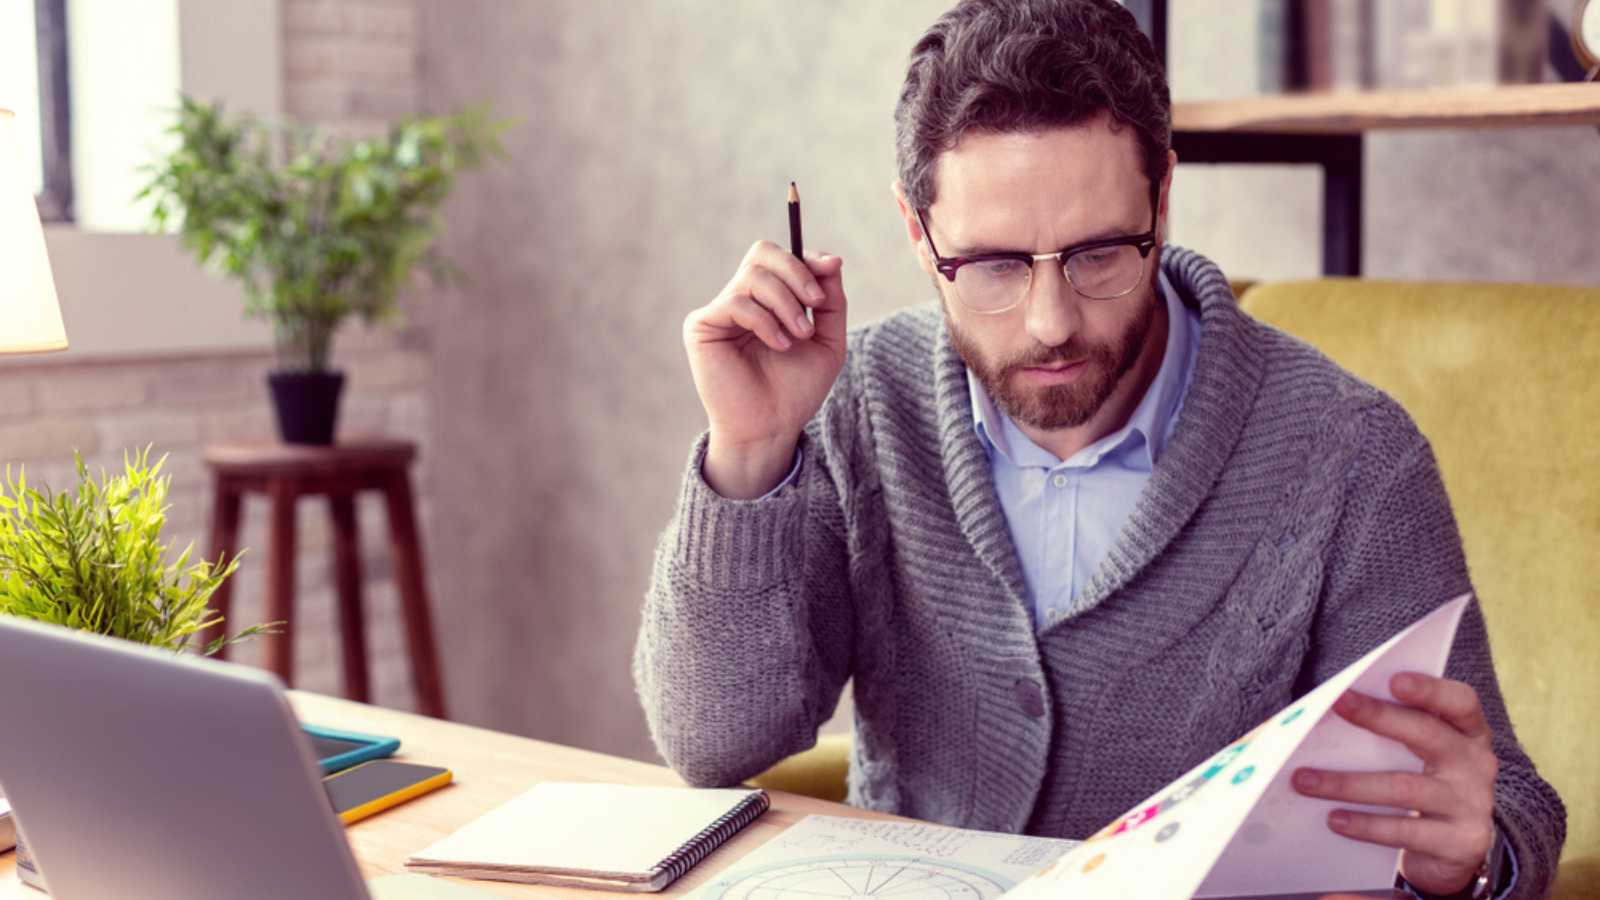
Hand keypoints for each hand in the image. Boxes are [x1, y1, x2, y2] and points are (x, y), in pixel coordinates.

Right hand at [683, 241, 847, 498]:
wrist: (771, 428)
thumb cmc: (796, 390)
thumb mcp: (827, 341)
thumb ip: (831, 301)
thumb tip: (831, 260)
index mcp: (767, 301)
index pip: (780, 258)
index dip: (805, 259)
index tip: (830, 269)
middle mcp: (741, 300)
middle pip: (763, 253)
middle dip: (796, 273)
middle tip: (816, 304)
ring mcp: (720, 311)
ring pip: (754, 276)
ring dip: (786, 304)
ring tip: (799, 335)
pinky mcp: (702, 326)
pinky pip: (737, 302)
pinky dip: (765, 321)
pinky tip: (778, 345)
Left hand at [1293, 673, 1498, 896]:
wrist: (1453, 848)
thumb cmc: (1423, 781)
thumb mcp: (1418, 753)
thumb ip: (1392, 730)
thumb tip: (1327, 715)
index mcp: (1468, 731)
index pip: (1460, 702)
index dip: (1430, 689)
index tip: (1393, 680)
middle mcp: (1476, 763)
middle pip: (1428, 734)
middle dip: (1378, 717)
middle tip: (1336, 704)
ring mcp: (1471, 804)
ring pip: (1404, 788)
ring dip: (1348, 783)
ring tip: (1305, 780)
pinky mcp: (1460, 843)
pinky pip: (1405, 830)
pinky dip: (1365, 824)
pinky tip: (1334, 818)